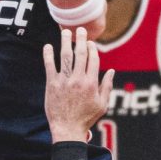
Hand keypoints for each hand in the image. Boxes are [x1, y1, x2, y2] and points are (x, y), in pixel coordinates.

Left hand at [43, 27, 113, 142]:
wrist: (67, 130)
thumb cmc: (86, 118)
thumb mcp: (102, 105)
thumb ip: (107, 86)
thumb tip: (112, 70)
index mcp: (91, 84)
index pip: (93, 59)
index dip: (92, 48)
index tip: (90, 42)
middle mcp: (78, 80)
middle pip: (80, 54)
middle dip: (81, 39)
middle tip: (80, 29)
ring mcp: (64, 81)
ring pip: (65, 56)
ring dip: (65, 42)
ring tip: (65, 31)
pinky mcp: (52, 84)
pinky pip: (49, 66)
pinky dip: (48, 55)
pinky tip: (48, 46)